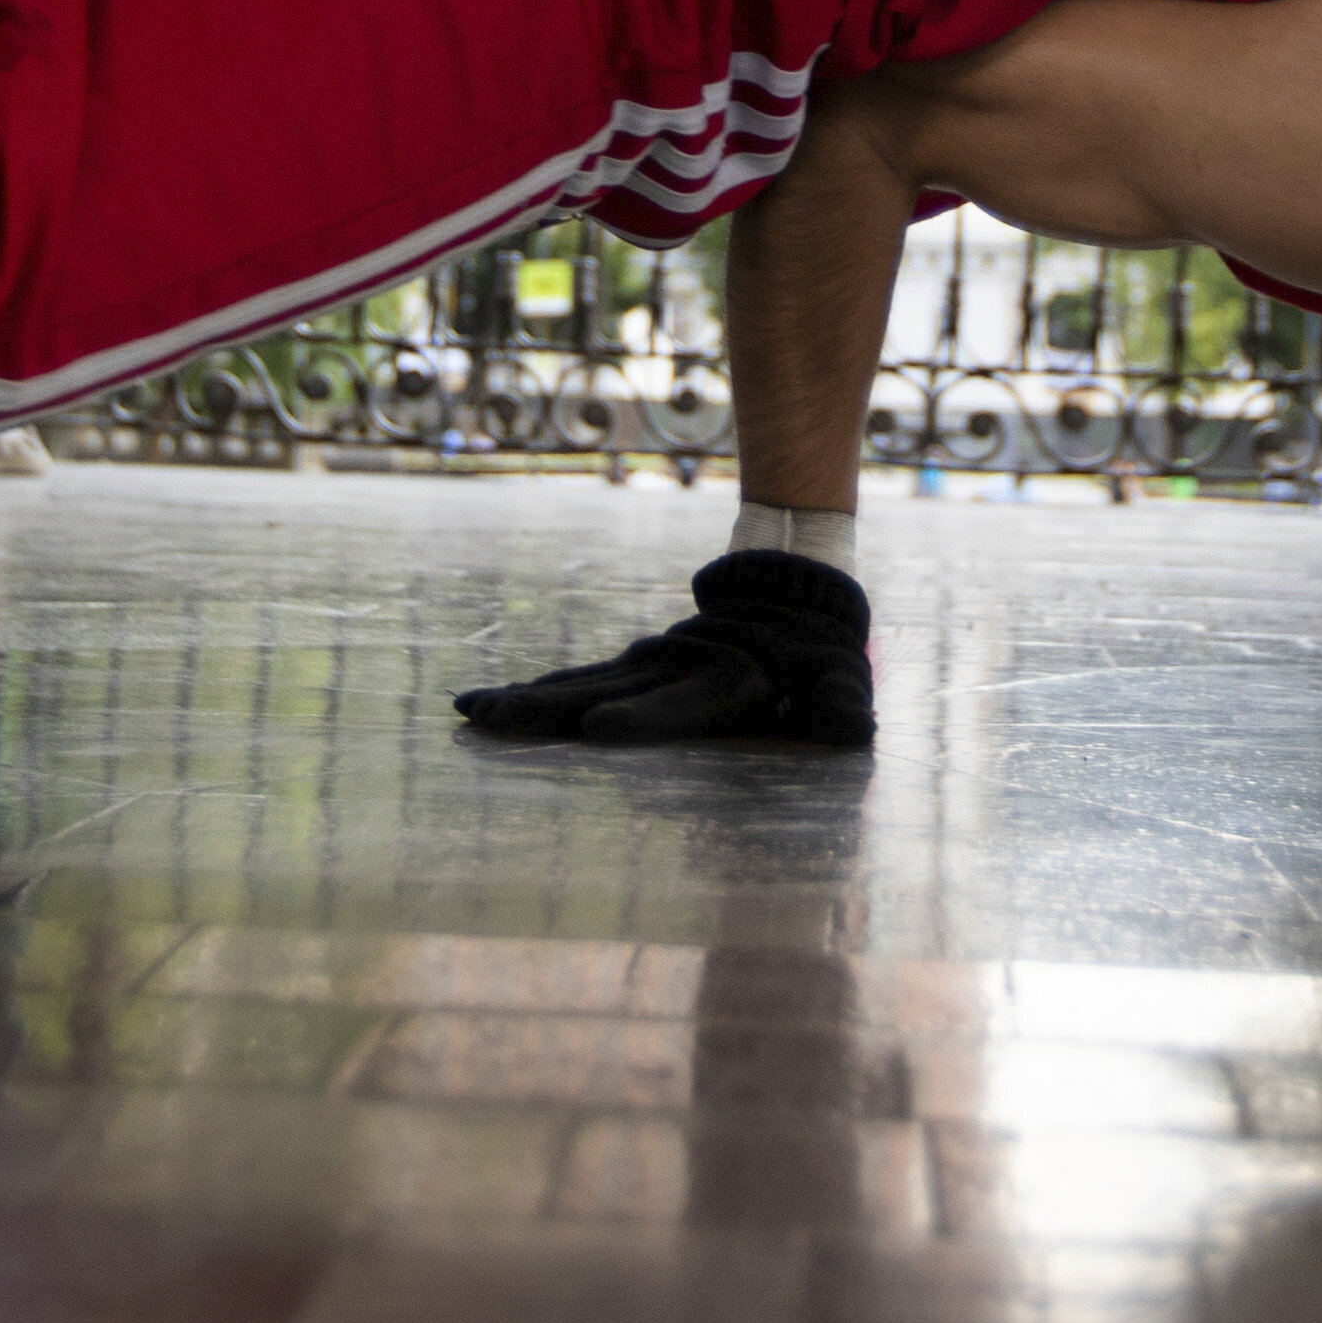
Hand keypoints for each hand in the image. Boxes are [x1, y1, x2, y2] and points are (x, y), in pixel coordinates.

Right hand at [453, 551, 874, 746]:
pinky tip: (488, 705)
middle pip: (601, 693)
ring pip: (576, 684)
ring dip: (521, 701)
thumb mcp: (841, 685)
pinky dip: (533, 692)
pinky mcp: (632, 665)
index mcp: (724, 683)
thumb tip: (853, 727)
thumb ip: (843, 709)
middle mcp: (673, 670)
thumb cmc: (820, 657)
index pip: (679, 704)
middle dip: (545, 711)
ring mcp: (646, 664)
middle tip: (489, 723)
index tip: (599, 731)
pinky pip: (576, 680)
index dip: (643, 719)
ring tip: (468, 711)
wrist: (790, 590)